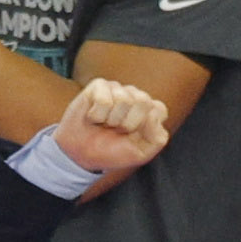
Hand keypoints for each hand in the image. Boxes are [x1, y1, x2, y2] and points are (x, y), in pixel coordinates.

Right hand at [44, 71, 173, 184]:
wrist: (81, 155)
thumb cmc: (112, 151)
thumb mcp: (142, 153)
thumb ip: (158, 138)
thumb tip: (152, 114)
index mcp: (149, 110)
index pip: (159, 110)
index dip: (146, 128)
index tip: (133, 137)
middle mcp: (135, 96)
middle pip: (143, 101)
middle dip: (128, 123)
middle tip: (117, 130)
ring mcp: (117, 89)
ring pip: (123, 100)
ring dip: (111, 120)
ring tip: (104, 124)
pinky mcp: (98, 86)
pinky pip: (104, 99)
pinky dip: (97, 115)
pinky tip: (94, 118)